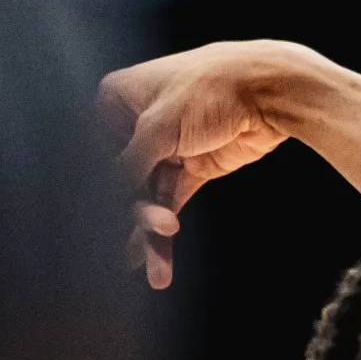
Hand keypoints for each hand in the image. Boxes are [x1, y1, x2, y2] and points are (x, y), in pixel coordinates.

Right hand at [96, 41, 309, 288]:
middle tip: (141, 243)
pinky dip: (164, 233)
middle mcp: (135, 125)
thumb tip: (100, 198)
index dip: (95, 188)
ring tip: (155, 269)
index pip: (93, 150)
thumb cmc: (209, 90)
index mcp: (115, 100)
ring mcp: (164, 148)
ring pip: (145, 196)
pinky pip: (170, 203)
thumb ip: (127, 165)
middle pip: (120, 179)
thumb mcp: (158, 128)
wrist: (269, 91)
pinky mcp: (191, 168)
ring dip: (149, 233)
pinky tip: (158, 266)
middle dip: (130, 215)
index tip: (91, 223)